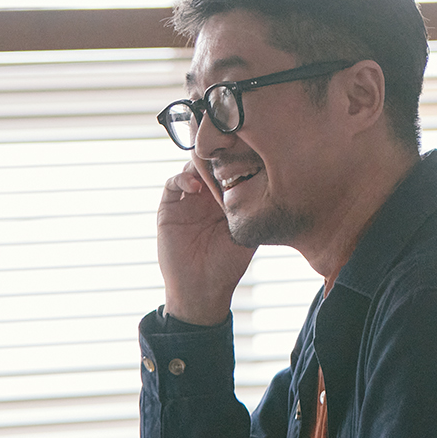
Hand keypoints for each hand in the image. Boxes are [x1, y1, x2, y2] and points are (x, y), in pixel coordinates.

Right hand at [157, 160, 254, 324]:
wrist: (201, 287)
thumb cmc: (228, 264)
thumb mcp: (247, 233)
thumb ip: (251, 209)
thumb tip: (267, 182)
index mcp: (228, 199)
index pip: (231, 169)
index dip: (238, 158)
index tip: (248, 151)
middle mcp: (208, 196)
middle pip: (212, 162)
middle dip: (219, 153)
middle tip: (227, 149)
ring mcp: (188, 200)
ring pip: (191, 167)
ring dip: (200, 163)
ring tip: (212, 167)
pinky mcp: (169, 207)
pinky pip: (173, 184)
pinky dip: (183, 179)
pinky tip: (196, 186)